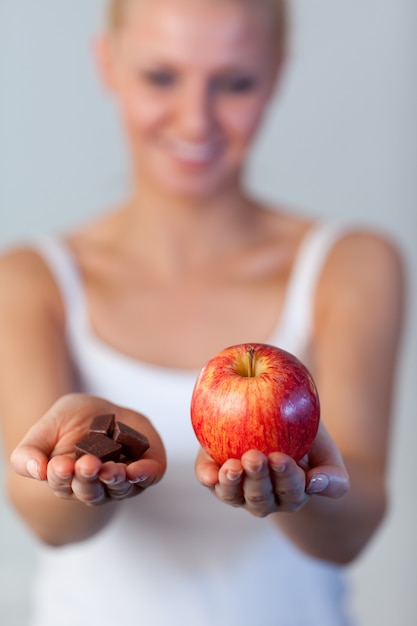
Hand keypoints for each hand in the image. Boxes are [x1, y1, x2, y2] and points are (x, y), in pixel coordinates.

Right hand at [10, 393, 165, 505]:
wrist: (101, 407)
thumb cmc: (70, 421)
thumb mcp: (45, 428)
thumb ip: (29, 452)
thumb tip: (36, 471)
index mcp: (67, 481)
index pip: (62, 485)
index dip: (61, 476)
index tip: (59, 465)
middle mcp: (95, 487)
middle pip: (91, 492)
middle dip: (89, 479)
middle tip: (87, 464)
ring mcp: (122, 481)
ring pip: (118, 489)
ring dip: (114, 480)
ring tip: (110, 469)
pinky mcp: (147, 468)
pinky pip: (148, 477)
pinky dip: (144, 475)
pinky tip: (137, 470)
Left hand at [195, 421, 349, 516]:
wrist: (275, 412)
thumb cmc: (304, 431)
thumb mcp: (325, 448)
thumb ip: (333, 473)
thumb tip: (316, 483)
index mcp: (294, 494)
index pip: (292, 492)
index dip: (286, 478)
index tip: (280, 458)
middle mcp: (265, 499)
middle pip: (261, 498)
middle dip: (258, 479)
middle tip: (255, 457)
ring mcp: (238, 490)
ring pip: (234, 496)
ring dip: (232, 484)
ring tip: (232, 467)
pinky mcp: (214, 474)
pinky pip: (209, 480)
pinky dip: (208, 477)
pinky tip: (209, 474)